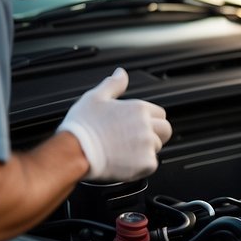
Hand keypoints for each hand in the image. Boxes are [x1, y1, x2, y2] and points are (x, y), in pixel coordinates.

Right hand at [57, 68, 173, 181]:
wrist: (75, 151)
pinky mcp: (146, 163)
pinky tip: (125, 162)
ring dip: (145, 150)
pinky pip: (151, 165)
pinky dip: (141, 166)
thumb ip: (113, 85)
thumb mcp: (95, 97)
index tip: (135, 126)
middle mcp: (146, 125)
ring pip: (157, 148)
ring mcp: (147, 145)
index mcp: (138, 109)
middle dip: (155, 135)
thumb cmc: (82, 126)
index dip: (149, 120)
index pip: (159, 113)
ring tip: (124, 151)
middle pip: (165, 130)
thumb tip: (121, 73)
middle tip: (135, 140)